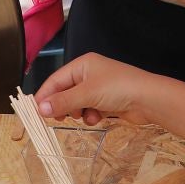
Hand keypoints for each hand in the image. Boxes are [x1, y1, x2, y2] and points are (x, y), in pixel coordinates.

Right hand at [35, 53, 155, 127]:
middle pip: (64, 93)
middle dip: (63, 106)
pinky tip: (98, 117)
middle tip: (60, 118)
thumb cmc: (119, 88)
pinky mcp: (105, 101)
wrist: (149, 99)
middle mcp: (88, 74)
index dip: (45, 96)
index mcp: (82, 65)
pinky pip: (88, 110)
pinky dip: (90, 116)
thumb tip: (39, 109)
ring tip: (85, 115)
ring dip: (78, 113)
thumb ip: (62, 102)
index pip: (55, 80)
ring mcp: (98, 88)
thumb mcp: (87, 93)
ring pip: (76, 104)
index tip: (36, 113)